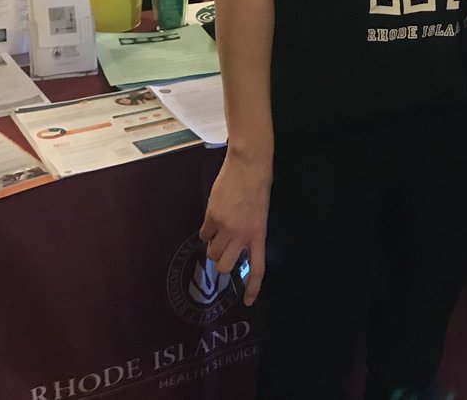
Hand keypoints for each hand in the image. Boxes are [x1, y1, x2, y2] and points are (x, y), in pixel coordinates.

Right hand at [199, 151, 271, 305]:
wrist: (249, 164)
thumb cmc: (260, 186)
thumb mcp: (262, 213)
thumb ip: (251, 231)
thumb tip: (237, 245)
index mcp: (259, 233)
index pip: (257, 268)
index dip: (252, 287)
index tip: (249, 302)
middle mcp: (241, 234)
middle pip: (224, 266)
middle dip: (222, 264)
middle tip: (223, 255)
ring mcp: (224, 226)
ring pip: (211, 252)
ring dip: (213, 248)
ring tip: (218, 235)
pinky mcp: (211, 216)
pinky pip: (204, 233)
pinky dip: (206, 232)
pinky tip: (212, 223)